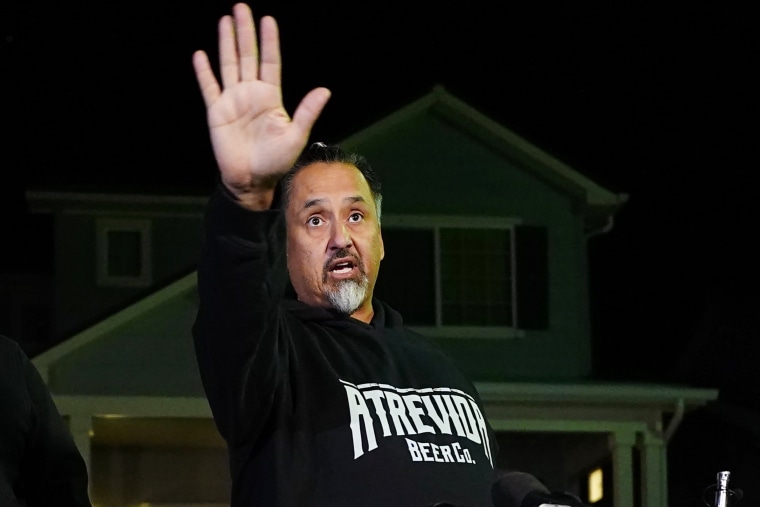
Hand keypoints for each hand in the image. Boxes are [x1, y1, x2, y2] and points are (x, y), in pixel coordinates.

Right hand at [192, 3, 330, 207]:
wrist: (252, 181)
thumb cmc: (276, 162)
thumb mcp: (295, 136)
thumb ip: (307, 112)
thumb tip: (325, 90)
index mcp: (271, 97)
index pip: (270, 62)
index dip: (269, 42)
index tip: (268, 20)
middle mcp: (251, 94)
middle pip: (248, 56)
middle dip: (245, 32)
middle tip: (242, 7)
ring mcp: (233, 101)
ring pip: (229, 65)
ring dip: (226, 43)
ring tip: (226, 20)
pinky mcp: (216, 112)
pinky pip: (209, 87)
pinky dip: (204, 72)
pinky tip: (201, 55)